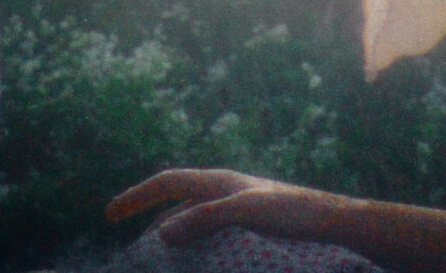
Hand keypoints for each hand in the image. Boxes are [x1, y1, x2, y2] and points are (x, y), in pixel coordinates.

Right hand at [106, 169, 355, 246]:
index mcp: (220, 182)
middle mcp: (226, 193)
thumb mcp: (246, 213)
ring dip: (176, 241)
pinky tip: (200, 268)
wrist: (337, 223)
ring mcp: (239, 211)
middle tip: (137, 254)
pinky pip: (213, 239)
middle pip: (177, 205)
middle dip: (153, 224)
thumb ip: (205, 220)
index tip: (109, 216)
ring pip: (195, 224)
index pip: (167, 182)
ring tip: (164, 266)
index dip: (136, 197)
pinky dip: (198, 251)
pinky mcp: (253, 230)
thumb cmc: (295, 214)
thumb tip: (162, 234)